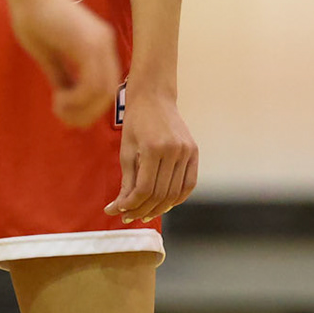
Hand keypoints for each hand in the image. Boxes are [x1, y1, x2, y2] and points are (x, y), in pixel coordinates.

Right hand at [8, 0, 120, 126]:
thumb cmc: (32, 18)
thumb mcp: (50, 55)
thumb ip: (63, 76)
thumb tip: (68, 101)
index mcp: (100, 43)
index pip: (106, 85)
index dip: (88, 105)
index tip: (64, 109)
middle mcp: (106, 42)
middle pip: (108, 93)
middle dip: (86, 113)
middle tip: (63, 116)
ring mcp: (100, 43)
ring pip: (103, 93)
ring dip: (80, 109)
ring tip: (58, 107)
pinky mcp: (88, 45)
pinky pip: (91, 86)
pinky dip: (76, 100)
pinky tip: (58, 99)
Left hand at [106, 86, 198, 223]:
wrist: (154, 96)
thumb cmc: (135, 122)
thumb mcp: (126, 150)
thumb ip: (126, 180)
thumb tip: (119, 208)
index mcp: (153, 147)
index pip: (144, 188)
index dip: (131, 204)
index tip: (118, 210)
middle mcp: (174, 150)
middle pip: (160, 193)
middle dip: (142, 209)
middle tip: (129, 216)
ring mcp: (187, 150)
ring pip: (175, 193)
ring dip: (159, 208)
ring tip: (144, 213)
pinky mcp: (194, 151)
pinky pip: (189, 184)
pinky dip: (178, 198)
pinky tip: (164, 205)